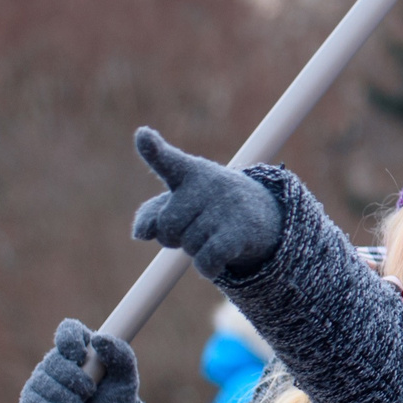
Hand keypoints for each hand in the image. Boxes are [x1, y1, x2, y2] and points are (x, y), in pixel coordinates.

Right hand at [19, 318, 139, 402]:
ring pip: (41, 382)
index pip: (68, 330)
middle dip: (74, 379)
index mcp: (82, 349)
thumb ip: (120, 355)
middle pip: (54, 360)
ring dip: (64, 397)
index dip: (69, 339)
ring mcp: (41, 383)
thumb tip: (100, 339)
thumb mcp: (126, 380)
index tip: (79, 356)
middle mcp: (58, 362)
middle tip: (89, 393)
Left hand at [131, 127, 283, 281]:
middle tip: (196, 224)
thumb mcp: (179, 204)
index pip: (168, 161)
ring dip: (196, 249)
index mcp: (189, 173)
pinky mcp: (238, 232)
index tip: (143, 135)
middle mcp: (208, 186)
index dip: (153, 150)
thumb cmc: (207, 207)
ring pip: (188, 246)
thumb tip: (140, 234)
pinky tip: (218, 257)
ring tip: (215, 233)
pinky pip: (205, 261)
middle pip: (166, 227)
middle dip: (174, 236)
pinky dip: (208, 267)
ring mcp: (225, 208)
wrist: (262, 214)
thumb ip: (150, 215)